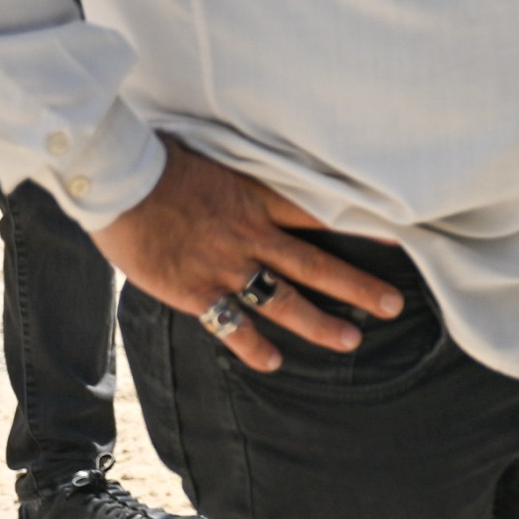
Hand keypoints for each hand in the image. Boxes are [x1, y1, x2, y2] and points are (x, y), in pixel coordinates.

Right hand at [88, 137, 405, 371]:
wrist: (121, 179)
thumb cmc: (163, 160)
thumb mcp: (217, 156)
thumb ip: (243, 173)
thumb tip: (255, 169)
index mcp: (258, 197)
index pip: (321, 212)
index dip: (360, 225)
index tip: (396, 240)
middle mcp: (252, 234)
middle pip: (316, 264)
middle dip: (358, 286)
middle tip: (393, 305)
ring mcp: (226, 265)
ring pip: (284, 300)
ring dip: (319, 323)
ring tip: (350, 341)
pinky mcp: (195, 289)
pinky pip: (231, 324)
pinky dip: (252, 346)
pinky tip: (272, 362)